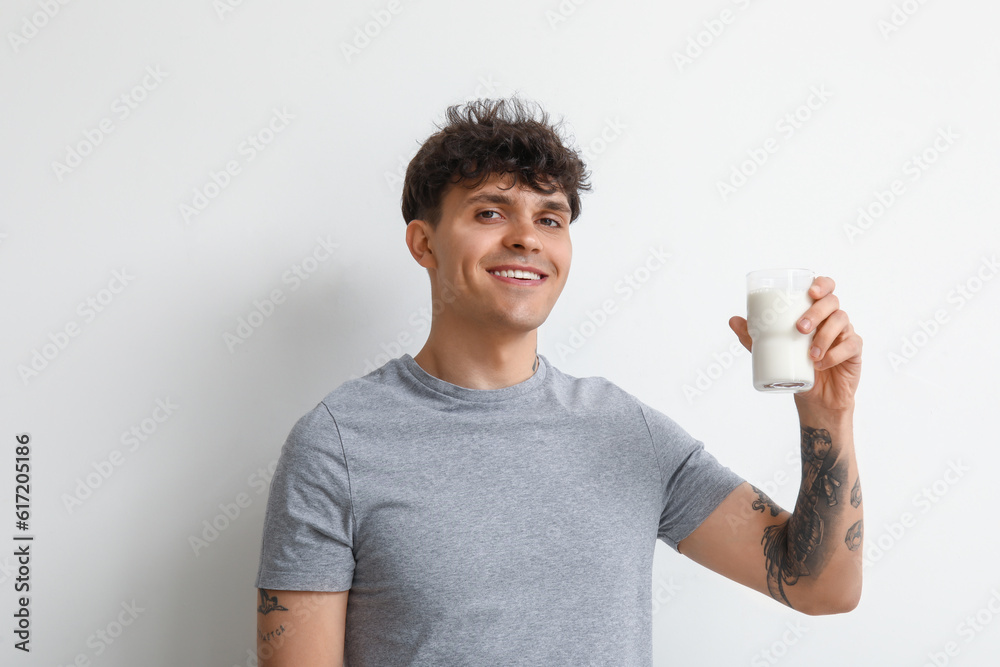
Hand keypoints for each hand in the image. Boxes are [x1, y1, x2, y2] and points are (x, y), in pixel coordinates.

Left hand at [729, 276, 861, 411]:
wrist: (816, 398)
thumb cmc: (795, 367)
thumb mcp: (771, 351)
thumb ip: (753, 336)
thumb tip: (732, 320)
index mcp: (816, 312)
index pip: (825, 288)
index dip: (822, 284)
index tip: (811, 292)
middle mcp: (833, 319)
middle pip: (832, 303)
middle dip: (817, 312)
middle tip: (800, 329)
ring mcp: (846, 333)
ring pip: (842, 321)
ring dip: (824, 337)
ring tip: (810, 354)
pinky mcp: (854, 351)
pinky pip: (851, 345)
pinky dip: (835, 354)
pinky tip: (822, 363)